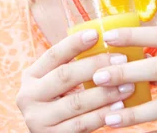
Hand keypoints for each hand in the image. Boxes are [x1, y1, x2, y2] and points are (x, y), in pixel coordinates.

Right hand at [16, 28, 134, 131]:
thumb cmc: (59, 101)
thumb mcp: (56, 82)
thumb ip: (72, 65)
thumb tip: (105, 41)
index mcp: (31, 76)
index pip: (53, 54)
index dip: (74, 43)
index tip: (96, 34)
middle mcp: (29, 96)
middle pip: (65, 75)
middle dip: (95, 65)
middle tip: (121, 59)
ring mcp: (39, 119)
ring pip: (76, 102)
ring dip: (105, 93)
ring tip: (127, 85)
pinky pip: (82, 124)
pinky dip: (102, 115)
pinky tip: (119, 108)